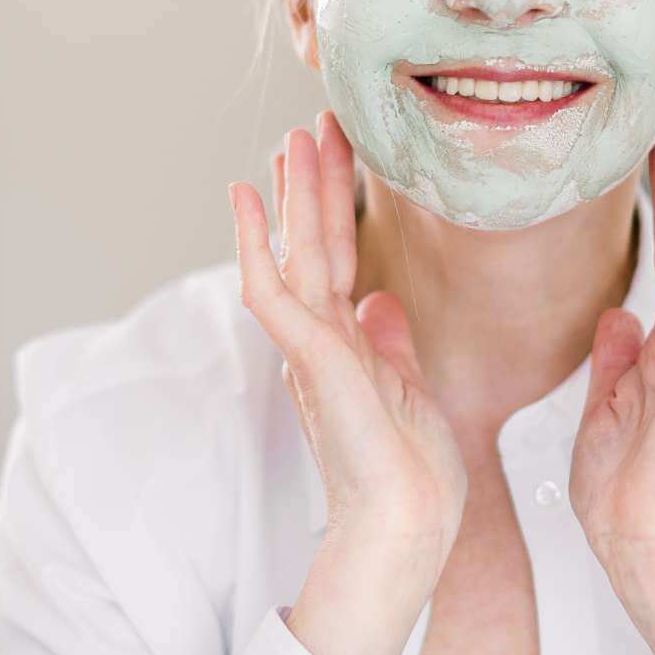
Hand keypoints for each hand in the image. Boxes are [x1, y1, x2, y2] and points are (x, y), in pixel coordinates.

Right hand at [229, 113, 467, 580]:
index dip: (337, 205)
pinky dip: (253, 240)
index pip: (340, 259)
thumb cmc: (413, 477)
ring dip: (290, 194)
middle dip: (314, 183)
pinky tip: (242, 196)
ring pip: (295, 253)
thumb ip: (389, 345)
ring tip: (288, 137)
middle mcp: (321, 341)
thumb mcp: (409, 391)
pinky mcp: (309, 359)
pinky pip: (271, 289)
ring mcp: (311, 348)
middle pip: (315, 244)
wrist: (408, 531)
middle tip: (312, 123)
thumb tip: (382, 303)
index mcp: (345, 347)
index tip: (338, 154)